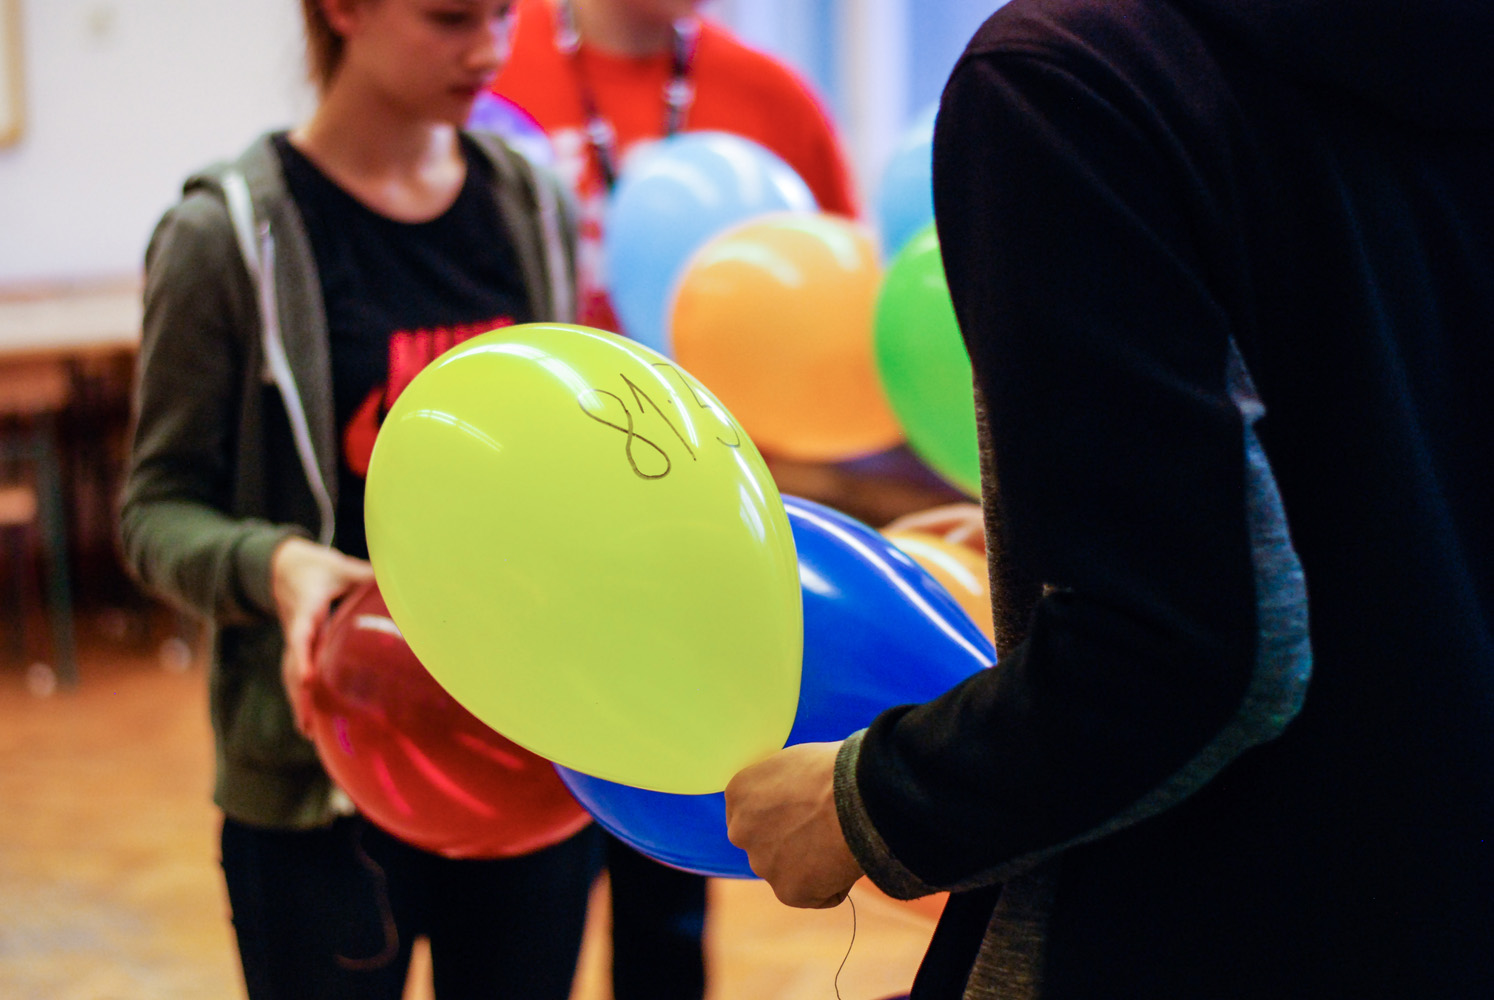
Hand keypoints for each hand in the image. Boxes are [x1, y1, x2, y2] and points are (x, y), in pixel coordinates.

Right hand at [270, 536, 374, 734]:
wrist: (283, 567)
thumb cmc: (317, 567)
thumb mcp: (342, 567)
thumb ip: (367, 577)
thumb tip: (401, 582)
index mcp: (306, 608)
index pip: (302, 635)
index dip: (304, 657)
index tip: (308, 679)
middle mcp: (296, 628)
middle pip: (294, 664)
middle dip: (299, 694)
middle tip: (306, 723)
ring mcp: (295, 639)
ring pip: (292, 673)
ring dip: (298, 701)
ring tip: (307, 731)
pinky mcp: (299, 646)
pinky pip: (297, 673)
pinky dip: (301, 695)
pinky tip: (310, 720)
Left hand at [725, 741, 863, 907]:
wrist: (859, 795)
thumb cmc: (835, 769)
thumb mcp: (794, 764)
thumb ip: (781, 788)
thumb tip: (794, 800)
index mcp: (739, 793)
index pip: (754, 813)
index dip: (785, 814)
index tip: (808, 809)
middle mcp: (740, 831)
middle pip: (767, 844)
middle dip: (791, 843)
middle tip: (826, 828)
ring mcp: (762, 864)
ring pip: (790, 871)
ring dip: (814, 864)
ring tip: (843, 841)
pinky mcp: (788, 892)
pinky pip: (816, 894)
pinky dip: (835, 884)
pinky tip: (847, 860)